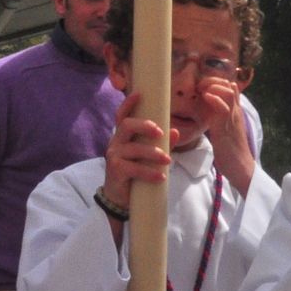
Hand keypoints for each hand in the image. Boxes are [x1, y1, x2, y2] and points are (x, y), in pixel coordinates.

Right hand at [102, 91, 173, 211]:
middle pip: (126, 125)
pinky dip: (149, 173)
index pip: (122, 115)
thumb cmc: (135, 172)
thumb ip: (162, 143)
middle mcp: (115, 143)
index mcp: (123, 136)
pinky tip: (161, 177)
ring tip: (168, 160)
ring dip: (153, 154)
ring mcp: (114, 157)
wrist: (120, 197)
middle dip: (144, 125)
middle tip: (160, 131)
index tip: (140, 93)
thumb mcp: (149, 156)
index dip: (129, 103)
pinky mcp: (116, 171)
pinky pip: (134, 169)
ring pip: (133, 149)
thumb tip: (176, 131)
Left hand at [198, 75, 254, 194]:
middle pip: (229, 85)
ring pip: (228, 92)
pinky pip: (223, 108)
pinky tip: (206, 97)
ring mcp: (232, 119)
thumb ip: (218, 119)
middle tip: (199, 86)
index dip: (216, 82)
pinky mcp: (226, 128)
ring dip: (213, 86)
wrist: (242, 168)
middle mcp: (235, 112)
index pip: (230, 88)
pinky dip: (214, 99)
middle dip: (213, 81)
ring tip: (202, 90)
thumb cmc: (231, 152)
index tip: (202, 86)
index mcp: (234, 112)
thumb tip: (207, 112)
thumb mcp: (224, 130)